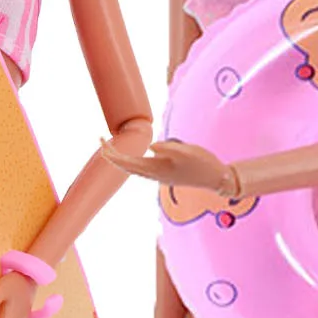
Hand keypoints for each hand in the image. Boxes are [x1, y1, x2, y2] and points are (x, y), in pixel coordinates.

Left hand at [100, 138, 237, 193]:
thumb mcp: (187, 151)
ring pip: (132, 167)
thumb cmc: (202, 164)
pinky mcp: (165, 173)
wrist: (216, 179)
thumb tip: (151, 146)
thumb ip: (168, 148)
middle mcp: (153, 174)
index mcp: (155, 169)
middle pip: (125, 166)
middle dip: (111, 154)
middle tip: (101, 139)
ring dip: (120, 158)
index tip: (101, 139)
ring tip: (112, 146)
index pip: (125, 162)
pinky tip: (132, 157)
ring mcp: (158, 175)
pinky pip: (141, 167)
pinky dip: (131, 160)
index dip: (110, 152)